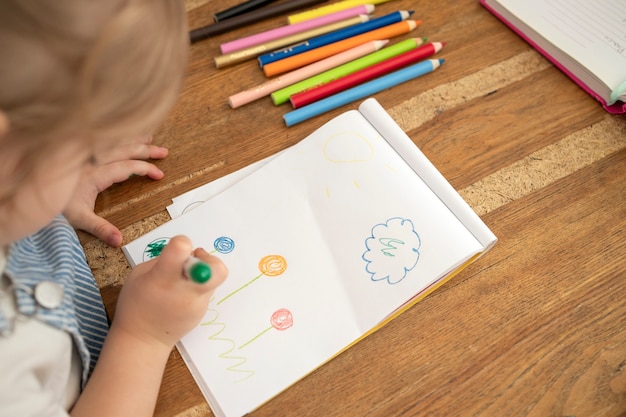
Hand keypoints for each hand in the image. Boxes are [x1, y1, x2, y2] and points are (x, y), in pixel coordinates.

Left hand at [63, 135, 167, 246]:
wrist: (28, 189)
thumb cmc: (52, 202)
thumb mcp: (78, 218)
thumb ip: (100, 229)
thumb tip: (119, 241)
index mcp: (94, 173)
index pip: (126, 166)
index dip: (144, 168)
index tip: (159, 174)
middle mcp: (91, 159)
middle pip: (123, 149)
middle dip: (146, 150)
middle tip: (163, 152)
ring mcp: (85, 153)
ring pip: (113, 141)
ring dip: (133, 140)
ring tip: (150, 138)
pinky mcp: (79, 152)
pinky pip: (102, 140)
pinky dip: (116, 137)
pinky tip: (122, 136)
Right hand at [111, 236, 228, 347]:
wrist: (142, 341)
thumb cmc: (135, 305)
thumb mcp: (139, 275)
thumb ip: (163, 260)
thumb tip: (183, 254)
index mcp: (163, 279)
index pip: (181, 249)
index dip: (182, 243)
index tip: (177, 250)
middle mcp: (184, 291)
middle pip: (217, 268)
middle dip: (209, 258)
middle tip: (195, 260)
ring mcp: (197, 304)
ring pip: (213, 278)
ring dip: (202, 272)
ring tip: (182, 281)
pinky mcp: (203, 312)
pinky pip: (206, 291)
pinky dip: (197, 286)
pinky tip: (181, 295)